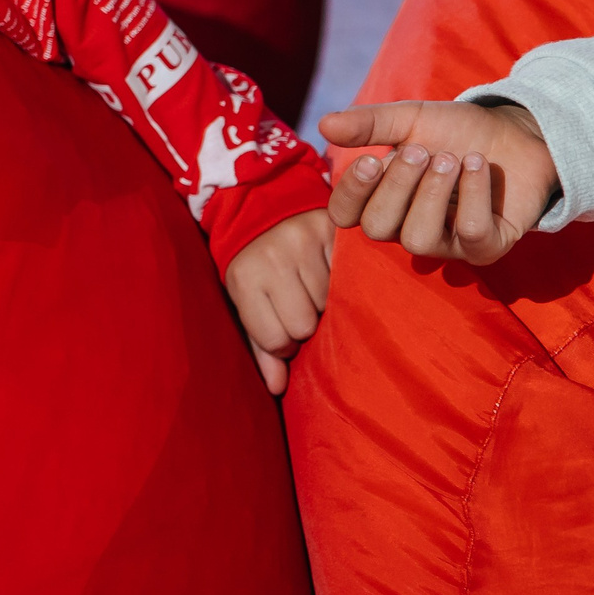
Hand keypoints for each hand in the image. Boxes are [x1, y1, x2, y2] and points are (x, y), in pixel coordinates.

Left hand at [222, 208, 332, 394]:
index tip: (284, 327)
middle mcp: (271, 258)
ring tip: (315, 285)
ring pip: (329, 303)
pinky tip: (332, 271)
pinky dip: (344, 279)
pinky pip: (349, 276)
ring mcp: (301, 242)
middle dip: (306, 322)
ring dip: (326, 302)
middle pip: (304, 324)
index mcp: (244, 279)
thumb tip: (277, 388)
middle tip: (303, 304)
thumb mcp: (247, 302)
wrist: (261, 206)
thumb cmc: (255, 266)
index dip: (284, 342)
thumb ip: (261, 346)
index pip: (276, 340)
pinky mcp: (330, 230)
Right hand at [322, 98, 557, 264]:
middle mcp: (408, 227)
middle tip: (421, 152)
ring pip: (419, 239)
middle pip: (379, 228)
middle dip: (398, 187)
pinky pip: (471, 234)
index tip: (370, 160)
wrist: (514, 132)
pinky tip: (477, 165)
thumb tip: (323, 124)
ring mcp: (448, 244)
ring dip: (434, 194)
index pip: (345, 215)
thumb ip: (367, 124)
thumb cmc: (454, 130)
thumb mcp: (408, 118)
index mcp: (381, 200)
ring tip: (452, 158)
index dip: (352, 193)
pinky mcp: (487, 247)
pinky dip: (474, 195)